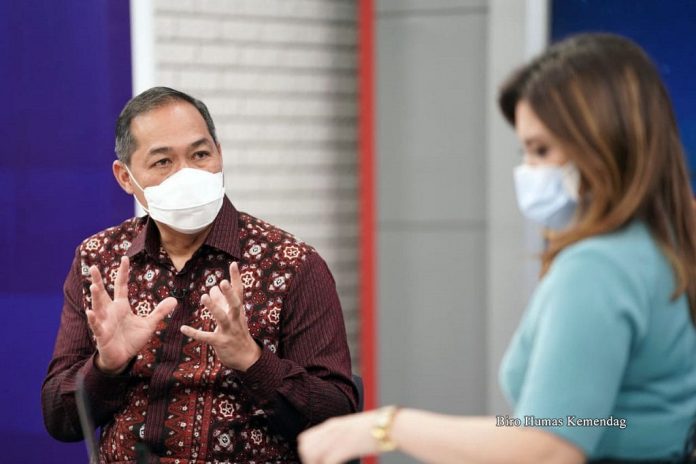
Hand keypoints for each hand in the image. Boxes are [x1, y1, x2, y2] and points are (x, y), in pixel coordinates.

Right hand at [87, 256, 177, 373]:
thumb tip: (174, 299)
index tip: (124, 258)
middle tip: (93, 267)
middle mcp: (110, 311)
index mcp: (121, 306)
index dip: (123, 272)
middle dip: (98, 280)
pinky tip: (90, 311)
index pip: (121, 285)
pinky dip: (93, 319)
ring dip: (96, 296)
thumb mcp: (149, 324)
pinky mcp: (102, 334)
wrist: (123, 358)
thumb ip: (160, 311)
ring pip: (98, 306)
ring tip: (93, 285)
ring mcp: (104, 322)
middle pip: (103, 292)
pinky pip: (96, 325)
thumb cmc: (132, 339)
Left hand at [180, 262, 260, 370]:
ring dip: (214, 308)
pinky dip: (195, 333)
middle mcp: (236, 319)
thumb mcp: (233, 316)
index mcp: (239, 311)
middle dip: (229, 294)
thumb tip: (213, 287)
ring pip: (222, 318)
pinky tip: (183, 328)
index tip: (234, 264)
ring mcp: (229, 331)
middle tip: (222, 282)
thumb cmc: (238, 332)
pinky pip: (207, 337)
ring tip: (204, 297)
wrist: (247, 357)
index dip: (236, 278)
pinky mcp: (220, 343)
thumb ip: (223, 301)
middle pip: (235, 304)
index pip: (239, 292)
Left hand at [298, 411, 380, 463]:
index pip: (304, 438)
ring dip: (317, 463)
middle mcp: (331, 430)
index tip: (313, 460)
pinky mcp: (345, 448)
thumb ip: (339, 434)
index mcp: (331, 424)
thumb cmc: (374, 427)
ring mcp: (337, 438)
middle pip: (304, 448)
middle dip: (309, 460)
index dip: (306, 452)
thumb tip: (332, 445)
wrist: (388, 425)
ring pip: (312, 456)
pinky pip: (326, 462)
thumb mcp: (351, 426)